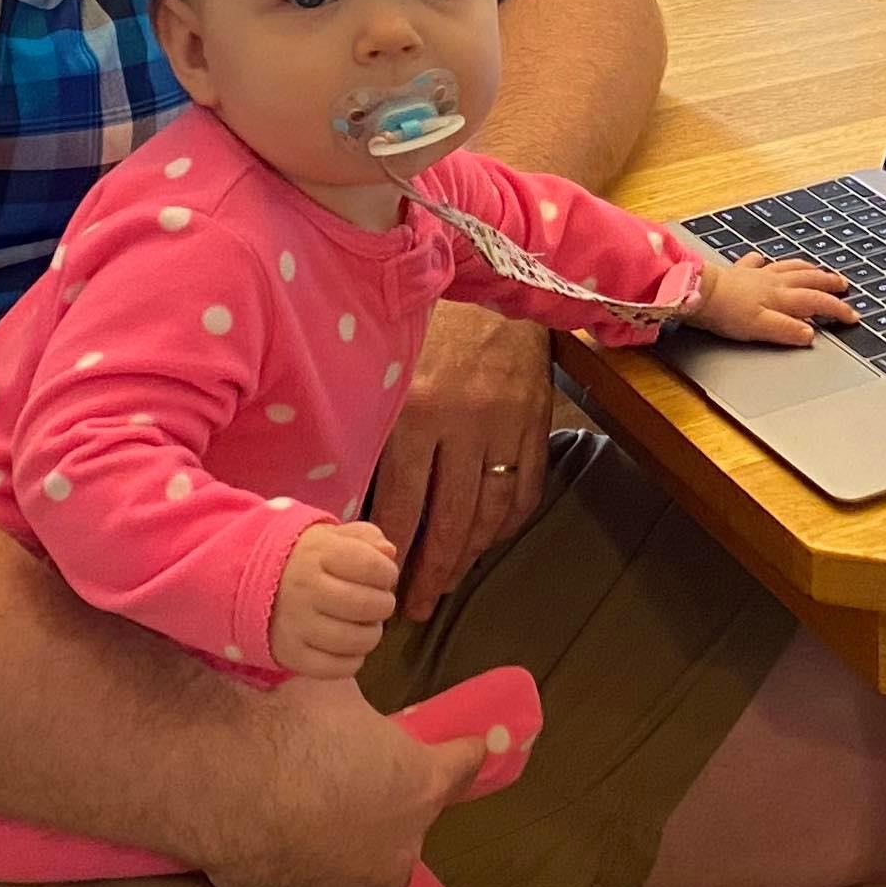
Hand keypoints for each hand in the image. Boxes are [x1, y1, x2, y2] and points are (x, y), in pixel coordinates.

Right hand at [196, 675, 492, 886]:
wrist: (226, 780)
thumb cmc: (293, 725)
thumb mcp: (338, 692)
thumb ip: (360, 709)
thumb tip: (354, 702)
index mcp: (419, 787)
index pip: (460, 768)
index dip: (463, 755)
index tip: (470, 749)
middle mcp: (394, 847)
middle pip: (409, 829)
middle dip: (390, 808)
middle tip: (356, 780)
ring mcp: (347, 886)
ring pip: (358, 865)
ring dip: (343, 843)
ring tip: (307, 810)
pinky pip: (304, 880)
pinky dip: (294, 860)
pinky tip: (270, 834)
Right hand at [269, 518, 403, 678]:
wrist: (246, 583)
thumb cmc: (302, 559)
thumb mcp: (329, 537)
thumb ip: (364, 537)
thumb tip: (388, 552)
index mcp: (315, 553)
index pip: (372, 566)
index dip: (387, 572)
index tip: (383, 574)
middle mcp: (303, 589)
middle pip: (369, 606)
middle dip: (383, 604)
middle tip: (376, 601)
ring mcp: (295, 625)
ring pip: (357, 640)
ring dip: (371, 633)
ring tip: (363, 623)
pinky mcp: (290, 655)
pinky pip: (339, 668)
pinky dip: (353, 660)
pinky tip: (348, 645)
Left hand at [368, 302, 555, 619]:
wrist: (491, 278)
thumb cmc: (426, 326)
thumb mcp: (388, 371)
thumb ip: (374, 429)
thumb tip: (348, 500)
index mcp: (417, 411)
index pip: (401, 504)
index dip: (391, 551)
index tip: (377, 581)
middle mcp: (464, 423)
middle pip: (450, 521)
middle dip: (431, 572)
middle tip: (413, 608)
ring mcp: (507, 425)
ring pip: (490, 513)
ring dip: (469, 556)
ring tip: (447, 582)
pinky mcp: (537, 421)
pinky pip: (526, 489)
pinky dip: (508, 523)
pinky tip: (487, 540)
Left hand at [687, 254, 857, 346]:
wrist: (698, 291)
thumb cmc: (727, 312)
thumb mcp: (760, 328)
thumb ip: (787, 331)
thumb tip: (810, 335)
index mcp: (782, 297)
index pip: (817, 301)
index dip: (837, 309)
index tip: (852, 316)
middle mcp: (773, 282)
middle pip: (808, 279)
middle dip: (829, 282)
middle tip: (844, 285)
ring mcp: (757, 275)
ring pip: (789, 267)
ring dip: (807, 268)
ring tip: (817, 269)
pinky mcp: (739, 273)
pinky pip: (756, 263)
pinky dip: (764, 261)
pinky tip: (763, 260)